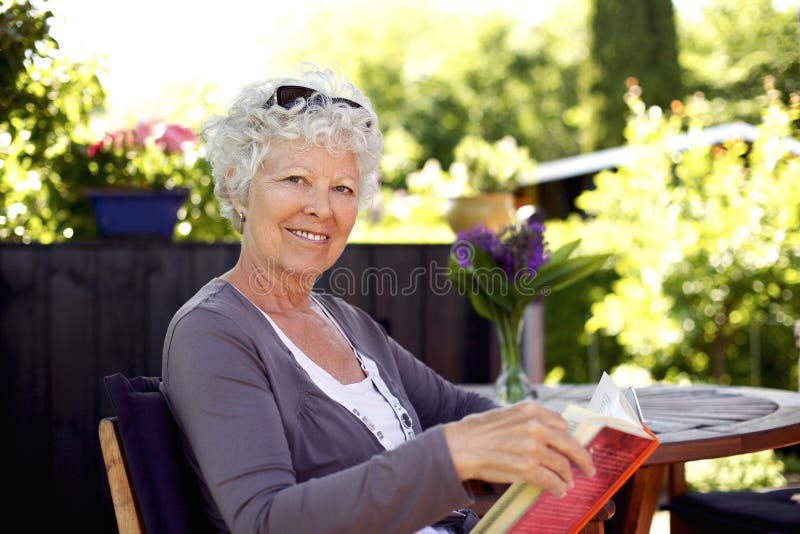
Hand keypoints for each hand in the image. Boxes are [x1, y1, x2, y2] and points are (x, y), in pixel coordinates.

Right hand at [442, 401, 595, 497]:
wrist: (459, 446)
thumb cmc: (478, 431)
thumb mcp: (505, 414)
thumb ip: (527, 420)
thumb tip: (548, 433)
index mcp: (530, 410)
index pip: (561, 424)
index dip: (568, 438)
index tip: (572, 446)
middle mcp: (535, 426)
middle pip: (570, 444)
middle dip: (583, 459)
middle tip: (589, 468)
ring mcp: (532, 448)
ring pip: (562, 465)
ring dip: (568, 477)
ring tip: (569, 483)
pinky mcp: (527, 468)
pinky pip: (552, 481)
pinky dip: (558, 488)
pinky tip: (559, 491)